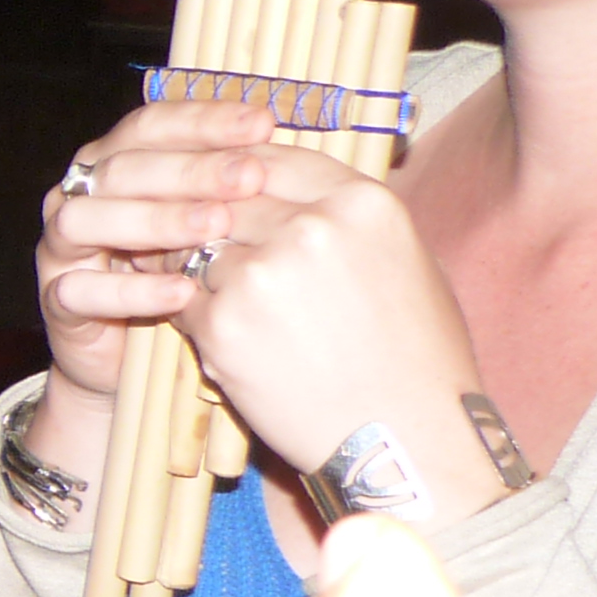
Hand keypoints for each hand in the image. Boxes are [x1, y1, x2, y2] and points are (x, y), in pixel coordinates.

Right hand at [35, 94, 276, 403]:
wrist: (133, 358)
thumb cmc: (188, 277)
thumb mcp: (216, 225)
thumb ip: (235, 187)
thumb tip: (293, 146)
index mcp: (116, 163)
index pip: (151, 124)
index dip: (202, 120)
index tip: (262, 124)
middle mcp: (79, 196)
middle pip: (123, 167)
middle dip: (189, 169)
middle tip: (249, 176)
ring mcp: (60, 248)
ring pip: (88, 220)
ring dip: (155, 220)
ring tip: (215, 227)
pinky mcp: (56, 302)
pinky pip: (80, 290)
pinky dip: (131, 290)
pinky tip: (181, 291)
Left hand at [176, 145, 497, 506]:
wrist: (407, 438)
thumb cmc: (418, 358)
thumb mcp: (406, 262)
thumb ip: (347, 220)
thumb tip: (296, 191)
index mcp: (361, 202)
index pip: (273, 158)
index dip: (239, 170)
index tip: (222, 184)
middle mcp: (311, 227)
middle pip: (228, 198)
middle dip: (204, 216)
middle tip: (177, 227)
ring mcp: (263, 274)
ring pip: (197, 247)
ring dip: (186, 263)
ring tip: (191, 281)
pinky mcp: (225, 324)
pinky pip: (182, 299)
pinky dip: (186, 311)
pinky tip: (204, 326)